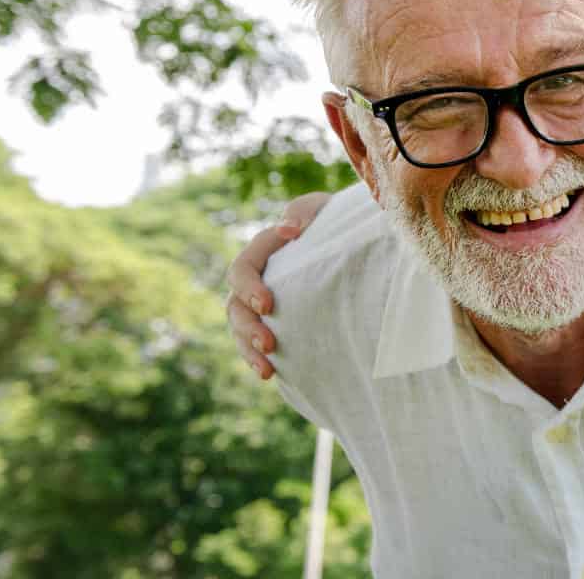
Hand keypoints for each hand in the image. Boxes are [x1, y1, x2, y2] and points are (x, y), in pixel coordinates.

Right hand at [226, 191, 331, 378]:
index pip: (243, 270)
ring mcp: (261, 302)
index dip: (249, 288)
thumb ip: (303, 213)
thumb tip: (287, 229)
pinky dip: (260, 358)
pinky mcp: (275, 320)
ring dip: (249, 350)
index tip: (268, 305)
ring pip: (241, 329)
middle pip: (236, 306)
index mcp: (262, 251)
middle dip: (248, 328)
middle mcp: (256, 279)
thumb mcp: (320, 208)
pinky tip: (272, 374)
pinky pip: (257, 342)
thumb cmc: (332, 218)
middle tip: (269, 344)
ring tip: (266, 370)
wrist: (348, 236)